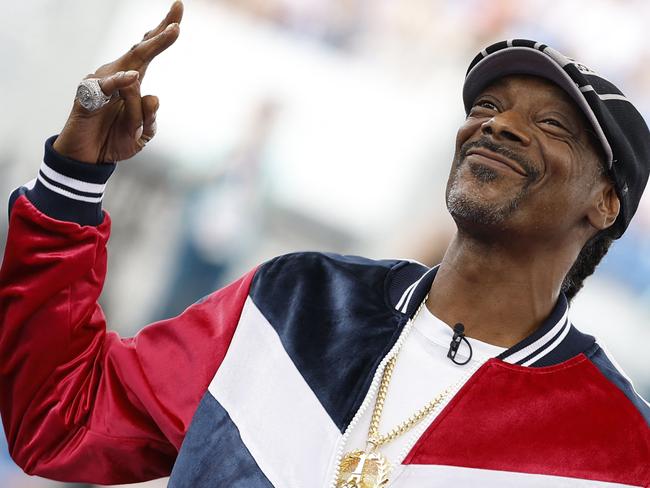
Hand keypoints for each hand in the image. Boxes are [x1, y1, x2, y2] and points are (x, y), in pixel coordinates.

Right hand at [53, 1, 183, 163]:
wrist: (88, 159)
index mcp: (133, 80)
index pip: (148, 50)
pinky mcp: (88, 96)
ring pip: (132, 67)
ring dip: (153, 51)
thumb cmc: (114, 140)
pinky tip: (133, 77)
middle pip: (141, 50)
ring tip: (173, 32)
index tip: (179, 8)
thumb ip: (150, 118)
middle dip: (160, 33)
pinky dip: (120, 82)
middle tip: (178, 20)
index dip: (163, 31)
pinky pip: (106, 86)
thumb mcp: (142, 134)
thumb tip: (154, 97)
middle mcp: (118, 75)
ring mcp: (102, 83)